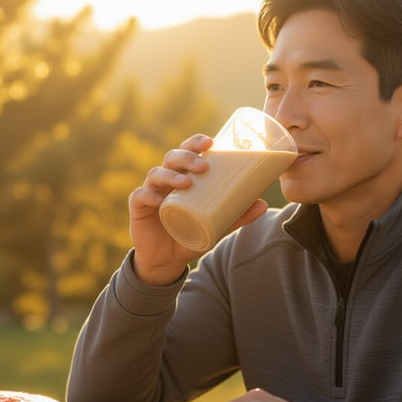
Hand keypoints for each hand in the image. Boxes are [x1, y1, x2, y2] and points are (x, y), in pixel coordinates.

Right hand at [128, 134, 267, 285]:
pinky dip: (149, 195)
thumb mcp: (217, 225)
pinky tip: (159, 199)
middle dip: (187, 157)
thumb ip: (237, 215)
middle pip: (172, 157)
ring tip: (186, 183)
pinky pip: (141, 196)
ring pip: (156, 173)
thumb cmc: (191, 234)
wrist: (167, 259)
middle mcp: (166, 178)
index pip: (188, 150)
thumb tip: (263, 204)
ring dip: (171, 175)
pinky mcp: (138, 208)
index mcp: (183, 174)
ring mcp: (151, 191)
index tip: (211, 142)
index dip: (196, 142)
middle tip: (203, 166)